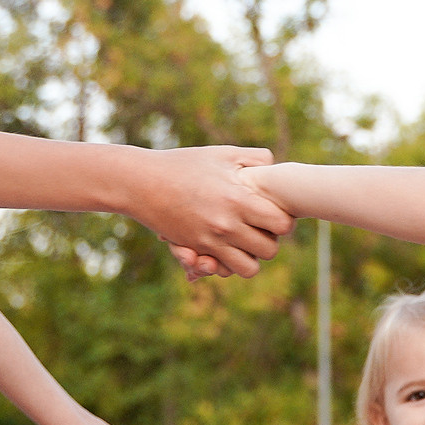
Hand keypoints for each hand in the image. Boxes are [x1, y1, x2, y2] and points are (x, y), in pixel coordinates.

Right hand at [128, 148, 291, 275]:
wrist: (141, 182)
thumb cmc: (184, 164)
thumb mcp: (222, 153)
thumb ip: (255, 158)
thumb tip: (275, 166)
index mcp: (238, 199)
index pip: (281, 224)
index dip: (283, 221)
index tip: (273, 214)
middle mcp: (226, 225)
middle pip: (270, 250)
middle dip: (268, 241)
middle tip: (258, 229)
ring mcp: (209, 241)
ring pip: (249, 269)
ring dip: (248, 258)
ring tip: (242, 243)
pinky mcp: (194, 250)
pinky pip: (219, 271)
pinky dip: (223, 265)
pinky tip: (220, 249)